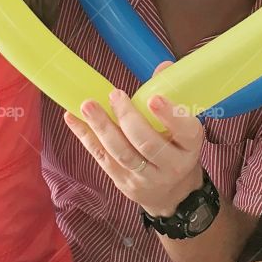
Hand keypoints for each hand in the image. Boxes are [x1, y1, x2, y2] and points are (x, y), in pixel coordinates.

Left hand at [64, 63, 205, 216]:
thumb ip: (173, 96)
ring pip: (122, 153)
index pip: (185, 131)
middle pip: (147, 143)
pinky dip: (86, 136)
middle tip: (115, 95)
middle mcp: (170, 165)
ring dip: (102, 127)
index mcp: (190, 146)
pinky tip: (72, 118)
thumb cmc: (178, 148)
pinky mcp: (122, 181)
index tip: (153, 99)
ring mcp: (145, 177)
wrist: (173, 194)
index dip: (170, 116)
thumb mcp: (184, 126)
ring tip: (87, 105)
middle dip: (128, 119)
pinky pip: (102, 158)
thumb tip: (162, 67)